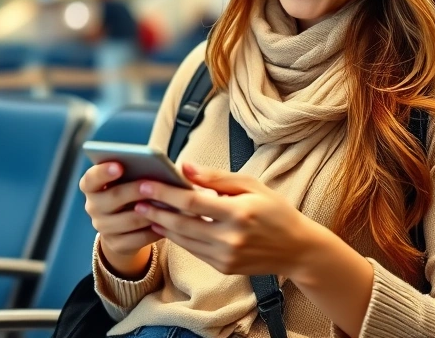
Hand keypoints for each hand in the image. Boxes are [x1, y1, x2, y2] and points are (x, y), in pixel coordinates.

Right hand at [80, 162, 162, 276]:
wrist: (123, 226)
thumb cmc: (128, 192)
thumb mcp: (125, 179)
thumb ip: (133, 170)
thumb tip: (154, 163)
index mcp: (91, 186)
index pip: (91, 178)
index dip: (103, 172)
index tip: (119, 166)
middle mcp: (92, 207)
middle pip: (113, 197)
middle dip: (134, 190)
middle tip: (151, 185)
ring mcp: (103, 228)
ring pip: (130, 220)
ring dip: (150, 212)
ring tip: (167, 203)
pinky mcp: (116, 244)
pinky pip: (139, 238)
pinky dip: (154, 230)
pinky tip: (167, 222)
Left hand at [134, 163, 313, 277]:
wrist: (298, 250)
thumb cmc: (276, 211)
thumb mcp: (252, 185)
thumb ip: (216, 178)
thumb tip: (185, 167)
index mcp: (238, 213)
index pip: (192, 202)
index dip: (165, 192)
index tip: (146, 183)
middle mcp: (230, 238)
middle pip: (182, 223)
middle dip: (156, 210)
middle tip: (136, 198)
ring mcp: (226, 256)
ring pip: (183, 239)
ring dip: (161, 225)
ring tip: (145, 210)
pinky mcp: (223, 267)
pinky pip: (193, 250)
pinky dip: (177, 237)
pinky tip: (166, 225)